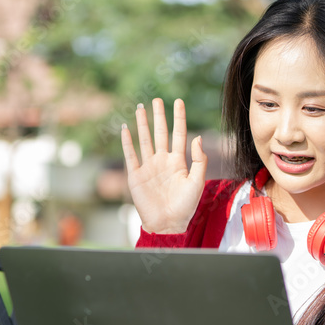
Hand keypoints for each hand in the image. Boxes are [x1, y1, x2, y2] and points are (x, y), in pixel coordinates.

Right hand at [121, 97, 206, 233]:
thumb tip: (198, 137)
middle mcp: (162, 161)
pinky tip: (125, 128)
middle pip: (160, 133)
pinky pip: (130, 155)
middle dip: (158, 116)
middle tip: (157, 100)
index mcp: (178, 162)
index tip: (178, 101)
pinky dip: (127, 142)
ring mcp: (148, 167)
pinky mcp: (136, 176)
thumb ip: (198, 160)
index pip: (179, 134)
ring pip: (144, 140)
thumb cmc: (185, 206)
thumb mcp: (197, 182)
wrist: (168, 224)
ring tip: (140, 108)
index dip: (178, 118)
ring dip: (142, 124)